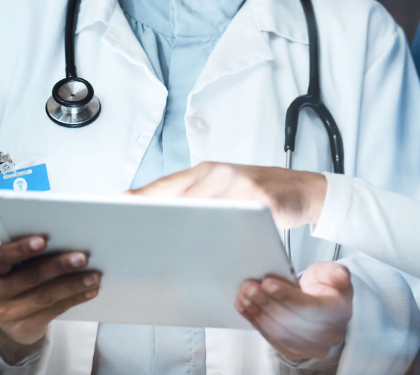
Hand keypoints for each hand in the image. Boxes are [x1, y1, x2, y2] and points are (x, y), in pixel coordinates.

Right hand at [0, 236, 99, 359]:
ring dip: (73, 285)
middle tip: (82, 258)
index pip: (1, 257)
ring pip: (45, 296)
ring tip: (94, 277)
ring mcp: (7, 313)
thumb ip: (28, 254)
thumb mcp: (12, 266)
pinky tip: (90, 291)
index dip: (20, 249)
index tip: (43, 241)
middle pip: (29, 277)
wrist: (8, 318)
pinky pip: (54, 310)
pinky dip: (75, 298)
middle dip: (58, 266)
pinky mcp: (24, 326)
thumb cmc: (15, 279)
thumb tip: (66, 238)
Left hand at [131, 162, 327, 228]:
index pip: (165, 184)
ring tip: (164, 246)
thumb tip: (159, 216)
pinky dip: (219, 234)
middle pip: (178, 196)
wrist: (304, 189)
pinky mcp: (260, 198)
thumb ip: (196, 199)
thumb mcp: (225, 189)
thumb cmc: (261, 192)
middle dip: (155, 215)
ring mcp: (239, 183)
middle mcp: (219, 173)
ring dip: (184, 228)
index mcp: (206, 171)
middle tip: (134, 234)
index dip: (139, 196)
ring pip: (202, 208)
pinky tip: (208, 248)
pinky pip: (232, 218)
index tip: (114, 206)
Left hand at [236, 262, 352, 361]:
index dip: (288, 296)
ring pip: (281, 333)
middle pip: (293, 322)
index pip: (311, 307)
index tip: (267, 283)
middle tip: (248, 287)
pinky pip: (273, 340)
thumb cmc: (325, 287)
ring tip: (243, 296)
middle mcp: (330, 335)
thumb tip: (341, 277)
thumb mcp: (332, 272)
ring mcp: (313, 348)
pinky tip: (246, 309)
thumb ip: (336, 272)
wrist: (321, 304)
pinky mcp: (296, 353)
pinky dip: (257, 324)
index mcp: (340, 311)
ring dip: (258, 314)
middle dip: (267, 303)